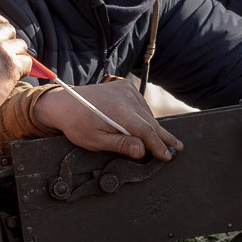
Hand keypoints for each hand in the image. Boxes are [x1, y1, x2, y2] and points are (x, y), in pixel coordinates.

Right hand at [0, 10, 31, 118]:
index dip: (0, 25)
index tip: (2, 35)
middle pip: (10, 30)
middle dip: (9, 42)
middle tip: (3, 58)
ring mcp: (0, 49)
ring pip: (21, 46)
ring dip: (16, 57)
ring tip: (4, 70)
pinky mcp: (11, 65)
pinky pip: (27, 62)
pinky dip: (22, 71)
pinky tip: (10, 78)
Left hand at [32, 80, 181, 160]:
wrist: (64, 102)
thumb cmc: (77, 124)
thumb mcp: (95, 141)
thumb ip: (120, 145)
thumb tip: (142, 151)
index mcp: (119, 111)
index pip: (146, 130)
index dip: (158, 145)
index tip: (167, 156)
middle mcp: (126, 97)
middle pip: (151, 121)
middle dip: (164, 137)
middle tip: (177, 148)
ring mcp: (126, 89)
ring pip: (147, 113)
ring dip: (152, 126)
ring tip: (162, 141)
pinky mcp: (125, 85)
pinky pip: (141, 103)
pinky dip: (144, 114)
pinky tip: (143, 125)